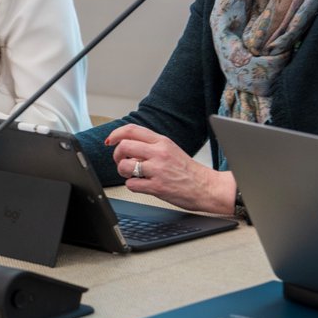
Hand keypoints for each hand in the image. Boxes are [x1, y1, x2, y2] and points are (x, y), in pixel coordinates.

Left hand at [105, 123, 235, 213]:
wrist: (207, 188)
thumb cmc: (189, 171)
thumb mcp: (171, 149)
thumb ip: (151, 145)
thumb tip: (127, 145)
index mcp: (162, 141)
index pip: (132, 130)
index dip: (116, 134)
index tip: (110, 141)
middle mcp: (159, 153)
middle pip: (124, 146)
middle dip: (117, 156)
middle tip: (122, 161)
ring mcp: (158, 170)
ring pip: (124, 166)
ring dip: (123, 172)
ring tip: (133, 175)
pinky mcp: (157, 187)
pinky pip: (131, 185)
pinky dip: (132, 186)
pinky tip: (142, 185)